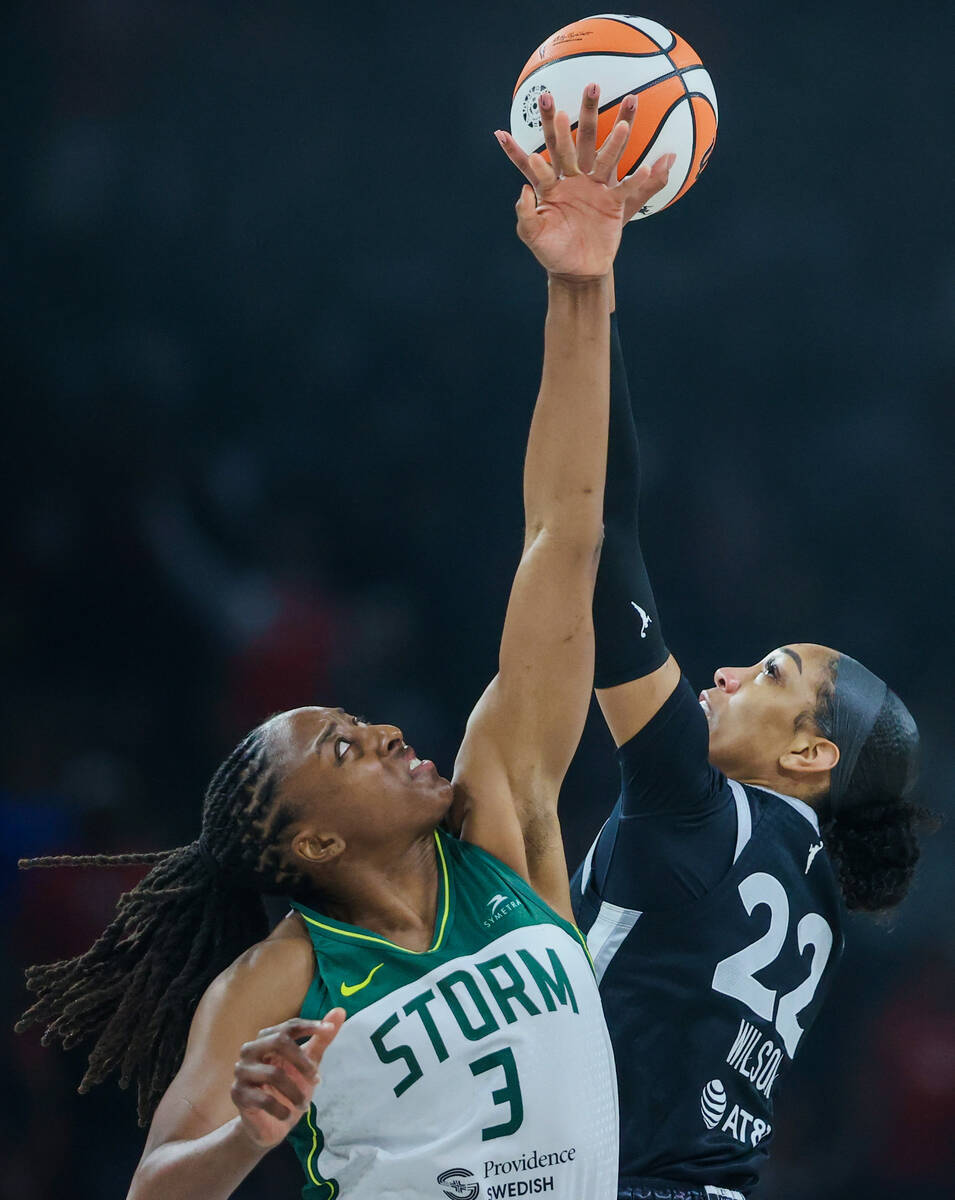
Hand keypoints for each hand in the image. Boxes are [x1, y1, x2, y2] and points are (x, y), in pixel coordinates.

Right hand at [231, 1010, 344, 1148]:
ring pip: (273, 1073)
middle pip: (279, 1042)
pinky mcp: (237, 1094)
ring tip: (304, 1105)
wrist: (271, 1124)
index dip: (310, 1026)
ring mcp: (242, 1071)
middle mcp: (251, 1050)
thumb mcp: (309, 1063)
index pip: (289, 1026)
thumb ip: (321, 1040)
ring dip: (295, 1092)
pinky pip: (264, 1098)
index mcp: (267, 1038)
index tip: (330, 1030)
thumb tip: (340, 1011)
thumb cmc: (290, 1088)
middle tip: (318, 1080)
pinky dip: (282, 1109)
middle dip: (303, 1062)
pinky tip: (287, 1114)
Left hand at [496, 86, 675, 274]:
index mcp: (551, 185)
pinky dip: (638, 180)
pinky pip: (627, 189)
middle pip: (578, 142)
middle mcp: (574, 180)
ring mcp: (595, 189)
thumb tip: (523, 190)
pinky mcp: (613, 204)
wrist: (575, 269)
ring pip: (607, 158)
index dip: (532, 143)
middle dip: (584, 114)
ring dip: (617, 140)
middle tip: (592, 86)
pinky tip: (649, 166)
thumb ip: (525, 215)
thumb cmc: (552, 250)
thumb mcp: (534, 236)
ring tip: (625, 122)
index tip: (542, 118)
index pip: (540, 159)